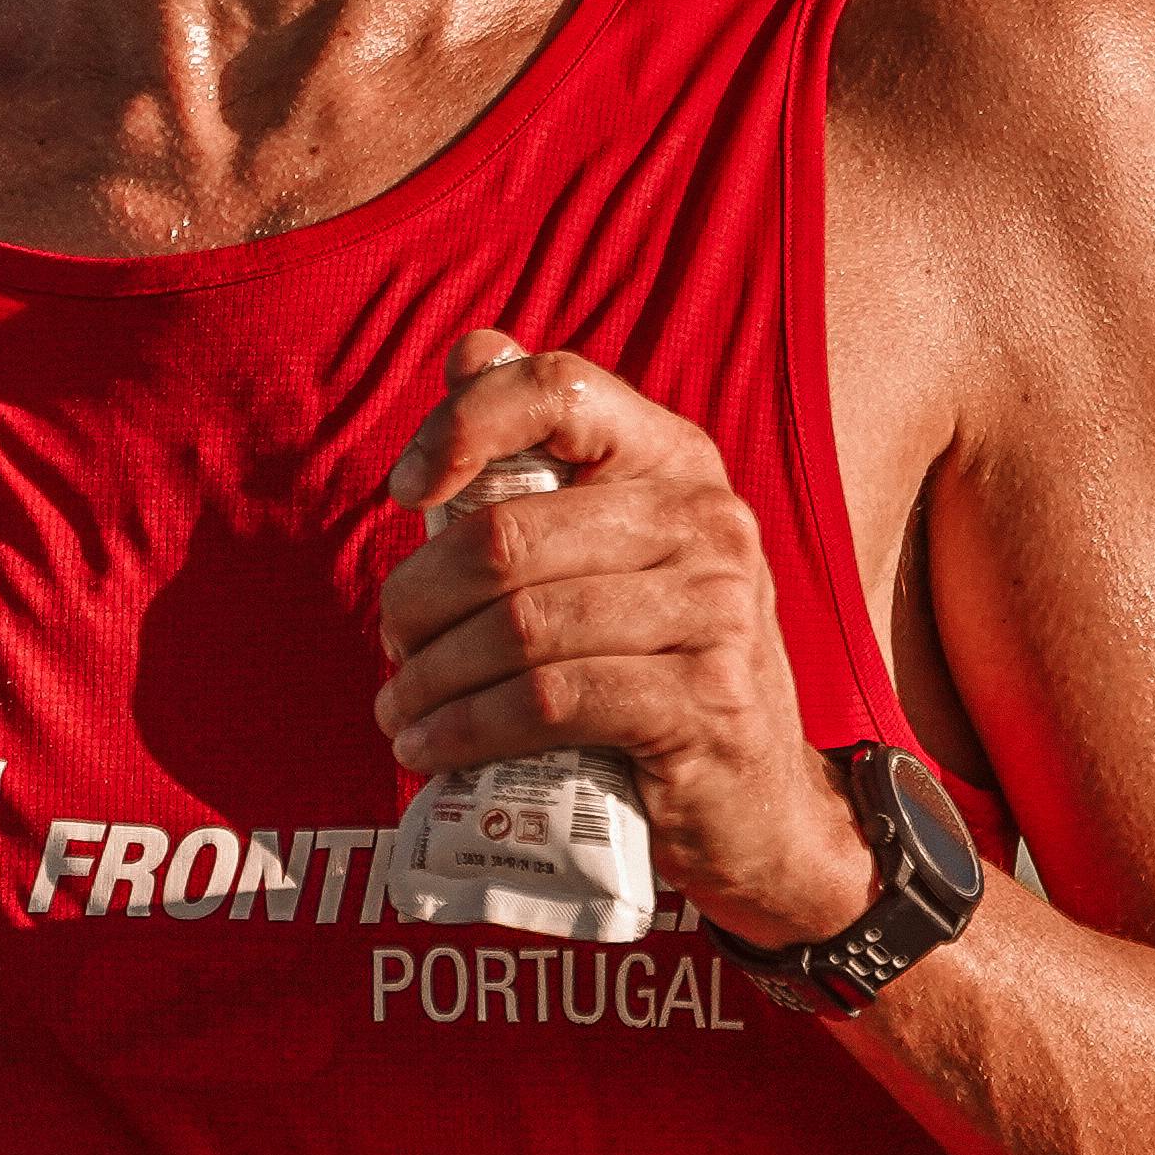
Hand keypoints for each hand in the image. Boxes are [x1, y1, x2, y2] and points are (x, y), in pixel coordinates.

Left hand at [375, 328, 875, 946]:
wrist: (760, 805)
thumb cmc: (659, 666)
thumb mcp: (617, 553)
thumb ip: (545, 454)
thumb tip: (469, 349)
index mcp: (677, 459)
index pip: (558, 385)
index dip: (461, 424)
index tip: (407, 492)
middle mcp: (708, 520)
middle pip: (508, 535)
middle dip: (417, 599)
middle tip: (394, 646)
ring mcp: (717, 611)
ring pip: (519, 626)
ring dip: (431, 677)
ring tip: (399, 710)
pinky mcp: (704, 703)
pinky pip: (549, 701)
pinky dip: (466, 729)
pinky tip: (432, 748)